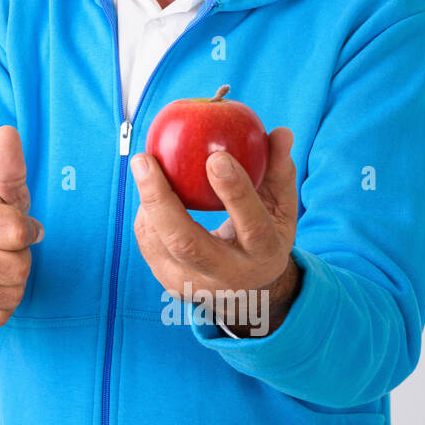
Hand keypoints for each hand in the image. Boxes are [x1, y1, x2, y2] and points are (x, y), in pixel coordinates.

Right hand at [0, 126, 43, 326]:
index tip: (18, 226)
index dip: (26, 230)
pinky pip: (0, 315)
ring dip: (14, 281)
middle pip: (18, 267)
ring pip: (12, 293)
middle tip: (6, 248)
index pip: (16, 232)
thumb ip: (7, 166)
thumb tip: (8, 132)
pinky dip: (3, 302)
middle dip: (20, 257)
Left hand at [131, 127, 300, 334]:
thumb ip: (279, 170)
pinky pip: (149, 245)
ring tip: (145, 166)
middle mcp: (227, 276)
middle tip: (144, 159)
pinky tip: (147, 189)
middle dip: (161, 199)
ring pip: (159, 244)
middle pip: (187, 243)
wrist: (247, 292)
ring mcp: (194, 285)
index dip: (235, 192)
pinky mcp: (170, 284)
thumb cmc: (264, 233)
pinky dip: (146, 214)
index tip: (216, 156)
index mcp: (263, 255)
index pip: (252, 225)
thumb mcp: (281, 207)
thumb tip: (280, 132)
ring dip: (148, 202)